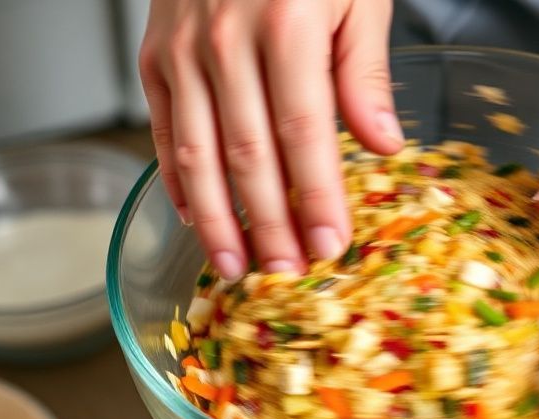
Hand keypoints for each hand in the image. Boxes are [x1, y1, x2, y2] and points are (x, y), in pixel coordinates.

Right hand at [138, 0, 400, 279]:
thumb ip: (364, 71)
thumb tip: (384, 145)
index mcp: (287, 26)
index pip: (305, 135)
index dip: (318, 198)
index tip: (332, 246)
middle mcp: (227, 42)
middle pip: (249, 155)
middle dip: (270, 224)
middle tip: (288, 272)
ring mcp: (182, 50)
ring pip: (197, 153)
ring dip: (218, 219)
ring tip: (235, 266)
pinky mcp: (154, 54)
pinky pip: (162, 128)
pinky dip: (177, 178)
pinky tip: (195, 216)